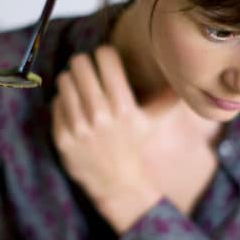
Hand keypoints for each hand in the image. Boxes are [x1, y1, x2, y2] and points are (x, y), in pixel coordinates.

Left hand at [51, 45, 171, 231]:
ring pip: (65, 81)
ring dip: (71, 79)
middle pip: (81, 64)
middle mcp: (101, 115)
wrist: (118, 185)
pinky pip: (56, 102)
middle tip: (87, 68)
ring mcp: (79, 128)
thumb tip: (183, 77)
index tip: (106, 59)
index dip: (105, 54)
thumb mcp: (152, 122)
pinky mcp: (63, 138)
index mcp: (124, 107)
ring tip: (79, 86)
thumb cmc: (134, 147)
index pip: (106, 59)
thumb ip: (166, 98)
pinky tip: (73, 107)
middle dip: (85, 63)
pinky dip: (63, 101)